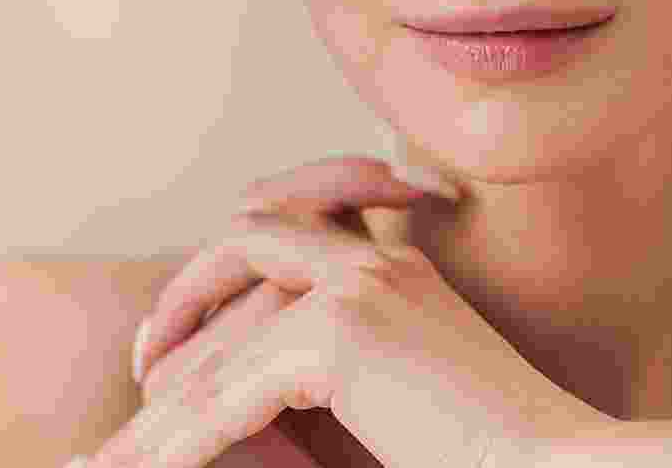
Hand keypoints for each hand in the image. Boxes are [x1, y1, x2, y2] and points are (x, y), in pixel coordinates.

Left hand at [82, 157, 609, 467]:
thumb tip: (237, 395)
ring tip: (116, 458)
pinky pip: (233, 390)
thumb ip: (325, 377)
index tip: (179, 345)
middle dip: (186, 293)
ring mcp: (363, 287)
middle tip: (142, 361)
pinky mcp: (345, 333)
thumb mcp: (389, 399)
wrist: (555, 467)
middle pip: (251, 234)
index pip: (291, 227)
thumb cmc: (484, 451)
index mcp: (399, 269)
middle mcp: (379, 262)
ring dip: (165, 398)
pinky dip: (181, 442)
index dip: (226, 273)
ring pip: (228, 329)